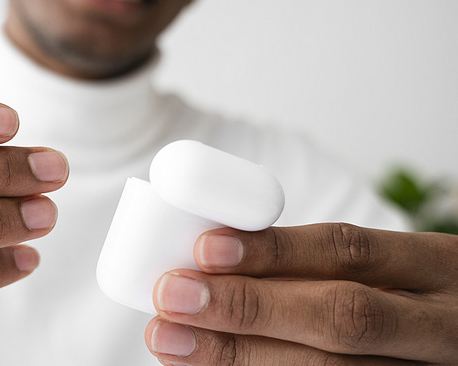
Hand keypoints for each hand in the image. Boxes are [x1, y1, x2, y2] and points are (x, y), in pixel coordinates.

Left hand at [145, 223, 457, 364]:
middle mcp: (437, 325)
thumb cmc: (405, 297)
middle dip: (247, 308)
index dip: (273, 251)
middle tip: (173, 297)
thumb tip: (211, 256)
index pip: (348, 251)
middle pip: (339, 317)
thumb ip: (314, 264)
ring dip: (239, 356)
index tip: (205, 248)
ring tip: (173, 339)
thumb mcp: (387, 267)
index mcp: (434, 267)